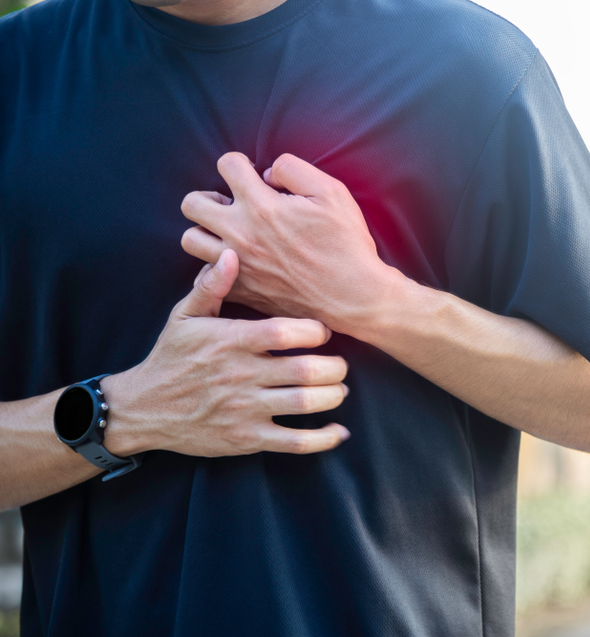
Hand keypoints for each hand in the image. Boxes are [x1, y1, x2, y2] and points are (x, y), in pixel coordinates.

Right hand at [103, 249, 350, 457]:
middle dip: (335, 367)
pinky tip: (338, 432)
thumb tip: (231, 253)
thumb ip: (211, 285)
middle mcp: (242, 375)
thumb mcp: (184, 316)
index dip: (315, 330)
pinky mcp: (247, 439)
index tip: (324, 331)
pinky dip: (323, 439)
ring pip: (305, 404)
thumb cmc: (171, 357)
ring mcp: (245, 409)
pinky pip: (294, 443)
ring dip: (333, 396)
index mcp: (231, 341)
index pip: (285, 332)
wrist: (142, 409)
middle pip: (306, 370)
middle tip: (340, 364)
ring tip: (338, 388)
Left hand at [179, 152, 400, 336]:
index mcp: (261, 206)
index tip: (253, 176)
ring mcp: (238, 265)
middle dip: (210, 197)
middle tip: (232, 205)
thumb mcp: (332, 192)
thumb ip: (294, 170)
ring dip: (206, 231)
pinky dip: (215, 267)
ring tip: (228, 232)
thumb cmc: (346, 244)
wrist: (353, 296)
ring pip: (190, 240)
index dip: (240, 164)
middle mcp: (241, 234)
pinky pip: (206, 276)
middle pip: (193, 204)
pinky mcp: (243, 291)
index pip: (226, 164)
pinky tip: (236, 262)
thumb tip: (268, 173)